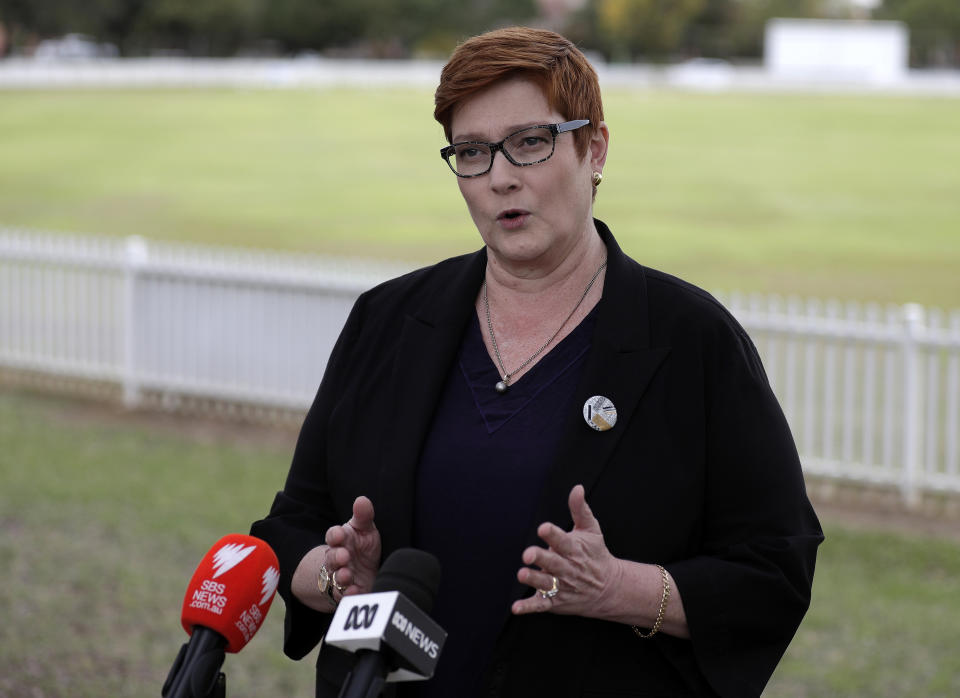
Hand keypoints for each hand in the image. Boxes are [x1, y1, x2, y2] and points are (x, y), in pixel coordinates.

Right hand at [323, 495, 380, 596]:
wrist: (361, 570)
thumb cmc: (361, 545)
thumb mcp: (364, 529)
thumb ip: (363, 516)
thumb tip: (362, 500)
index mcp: (340, 541)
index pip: (332, 536)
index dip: (335, 535)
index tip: (340, 534)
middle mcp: (336, 559)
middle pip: (331, 558)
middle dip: (336, 557)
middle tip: (344, 556)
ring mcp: (340, 576)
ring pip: (335, 577)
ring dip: (340, 576)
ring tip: (346, 574)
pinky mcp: (346, 593)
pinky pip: (343, 595)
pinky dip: (348, 594)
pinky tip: (354, 591)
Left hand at [512, 484, 623, 618]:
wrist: (609, 588)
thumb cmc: (595, 554)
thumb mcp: (591, 530)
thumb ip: (580, 509)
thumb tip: (577, 487)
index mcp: (574, 549)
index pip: (563, 541)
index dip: (552, 534)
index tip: (543, 528)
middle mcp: (567, 569)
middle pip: (553, 563)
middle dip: (541, 559)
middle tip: (528, 554)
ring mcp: (561, 586)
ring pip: (545, 584)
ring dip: (533, 580)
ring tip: (522, 574)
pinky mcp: (555, 602)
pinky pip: (541, 605)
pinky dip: (528, 607)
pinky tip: (516, 607)